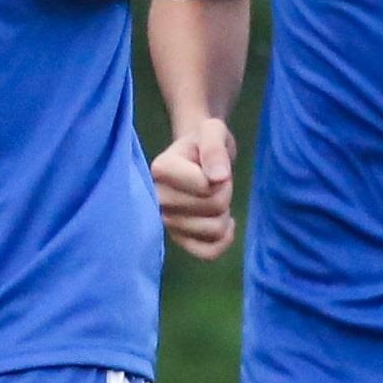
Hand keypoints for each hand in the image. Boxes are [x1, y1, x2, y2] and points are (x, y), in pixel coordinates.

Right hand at [151, 119, 237, 259]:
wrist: (196, 153)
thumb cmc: (202, 140)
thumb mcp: (212, 130)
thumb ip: (214, 147)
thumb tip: (217, 177)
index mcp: (160, 170)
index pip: (205, 186)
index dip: (221, 175)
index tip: (213, 164)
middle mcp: (156, 198)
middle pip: (213, 207)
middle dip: (225, 191)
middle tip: (214, 178)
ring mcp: (165, 222)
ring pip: (214, 230)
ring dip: (225, 212)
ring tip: (214, 195)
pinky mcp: (178, 239)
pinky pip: (207, 253)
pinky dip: (223, 240)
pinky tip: (225, 223)